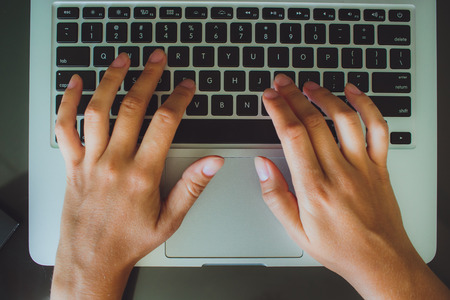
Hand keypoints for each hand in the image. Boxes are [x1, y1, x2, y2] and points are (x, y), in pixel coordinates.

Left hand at [51, 50, 223, 298]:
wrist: (91, 261)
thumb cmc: (130, 242)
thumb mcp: (170, 220)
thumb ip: (192, 186)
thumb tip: (213, 162)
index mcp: (142, 175)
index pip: (165, 124)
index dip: (178, 98)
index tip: (186, 86)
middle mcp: (114, 163)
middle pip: (132, 108)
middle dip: (148, 78)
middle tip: (157, 59)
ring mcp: (90, 162)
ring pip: (98, 111)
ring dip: (110, 81)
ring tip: (122, 60)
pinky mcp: (72, 165)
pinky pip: (64, 128)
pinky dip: (66, 103)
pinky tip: (74, 84)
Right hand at [255, 74, 449, 298]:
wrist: (380, 261)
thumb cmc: (339, 248)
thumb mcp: (296, 231)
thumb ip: (275, 195)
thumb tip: (262, 165)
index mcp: (314, 188)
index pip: (293, 137)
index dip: (279, 111)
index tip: (269, 97)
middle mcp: (339, 172)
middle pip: (313, 122)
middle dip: (294, 97)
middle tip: (281, 83)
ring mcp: (363, 166)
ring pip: (344, 119)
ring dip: (324, 97)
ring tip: (309, 85)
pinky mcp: (380, 166)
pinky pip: (378, 129)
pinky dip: (367, 106)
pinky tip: (353, 93)